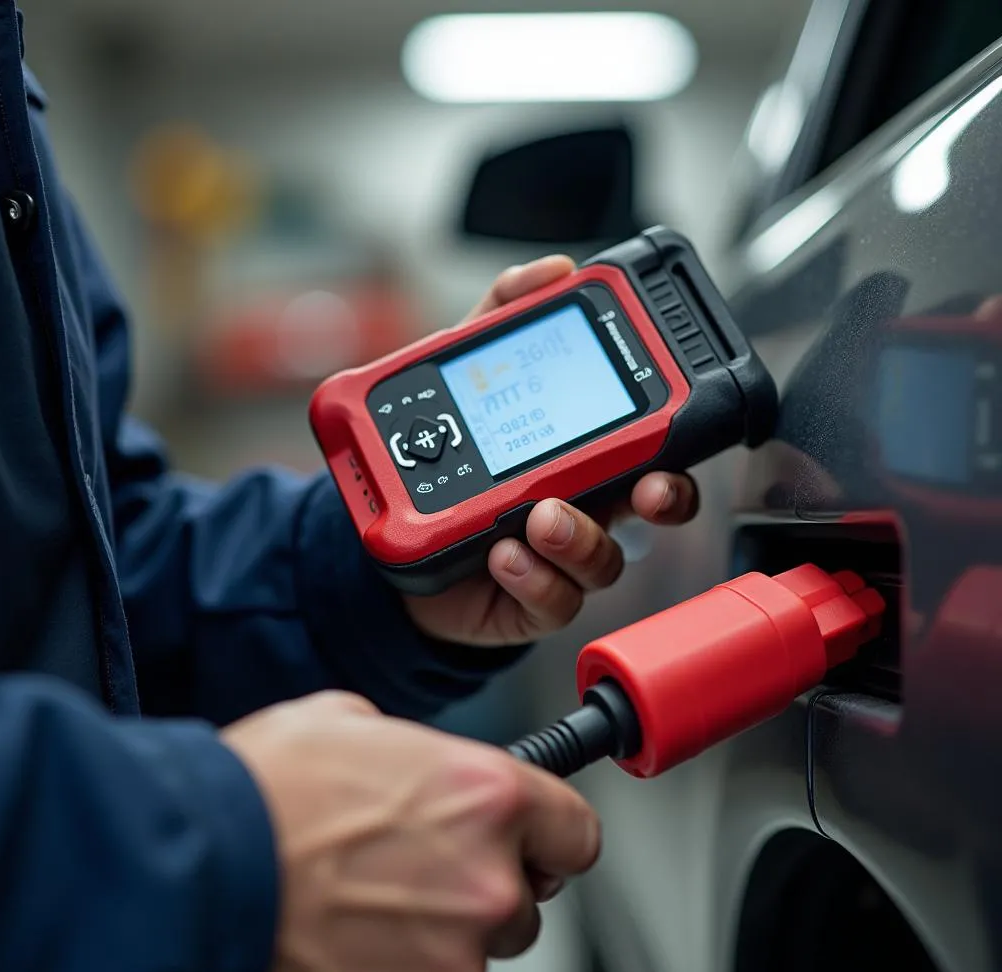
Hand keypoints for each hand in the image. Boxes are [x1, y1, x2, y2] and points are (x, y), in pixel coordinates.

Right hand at [224, 691, 598, 971]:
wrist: (187, 881)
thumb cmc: (260, 793)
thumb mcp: (344, 720)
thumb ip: (410, 744)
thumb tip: (412, 762)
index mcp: (485, 796)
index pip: (577, 831)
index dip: (554, 832)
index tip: (538, 836)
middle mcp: (484, 883)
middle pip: (524, 900)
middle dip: (482, 884)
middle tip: (416, 863)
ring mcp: (447, 961)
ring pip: (472, 952)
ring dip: (435, 930)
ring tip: (362, 898)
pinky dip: (393, 971)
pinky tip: (341, 937)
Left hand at [404, 256, 698, 646]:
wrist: (396, 530)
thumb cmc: (451, 453)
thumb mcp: (467, 374)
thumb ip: (501, 319)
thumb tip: (550, 271)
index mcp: (583, 453)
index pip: (649, 447)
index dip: (675, 442)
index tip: (677, 421)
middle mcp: (586, 504)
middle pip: (652, 506)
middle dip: (663, 496)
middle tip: (645, 486)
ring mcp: (560, 555)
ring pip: (605, 559)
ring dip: (580, 537)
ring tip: (538, 519)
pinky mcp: (528, 595)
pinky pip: (553, 598)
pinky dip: (533, 577)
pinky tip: (502, 555)